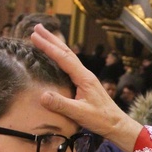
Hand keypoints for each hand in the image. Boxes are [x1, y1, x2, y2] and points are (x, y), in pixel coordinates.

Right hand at [30, 24, 141, 151]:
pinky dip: (60, 57)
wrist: (117, 125)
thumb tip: (42, 95)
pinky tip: (57, 58)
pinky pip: (70, 66)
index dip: (48, 47)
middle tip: (37, 27)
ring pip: (69, 57)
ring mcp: (86, 79)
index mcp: (84, 77)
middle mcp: (85, 74)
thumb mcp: (80, 113)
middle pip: (66, 52)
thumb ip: (61, 104)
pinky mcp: (85, 85)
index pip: (63, 58)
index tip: (34, 36)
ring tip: (44, 36)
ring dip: (56, 46)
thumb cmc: (101, 119)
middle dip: (51, 39)